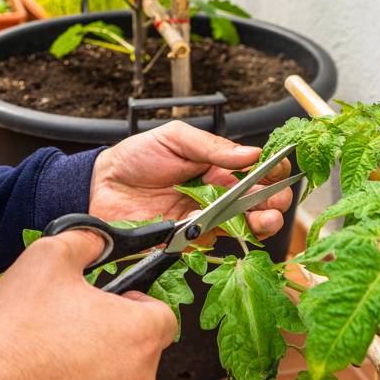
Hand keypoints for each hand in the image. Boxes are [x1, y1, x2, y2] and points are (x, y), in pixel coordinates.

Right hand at [0, 231, 174, 379]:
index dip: (138, 305)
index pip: (163, 316)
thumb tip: (101, 239)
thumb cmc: (17, 323)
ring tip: (55, 354)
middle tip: (75, 324)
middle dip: (115, 336)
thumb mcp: (51, 256)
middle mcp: (137, 379)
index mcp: (138, 333)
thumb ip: (88, 240)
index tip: (111, 303)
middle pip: (141, 352)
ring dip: (98, 369)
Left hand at [88, 120, 292, 239]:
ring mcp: (203, 217)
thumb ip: (211, 147)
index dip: (272, 171)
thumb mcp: (174, 138)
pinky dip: (222, 235)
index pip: (255, 170)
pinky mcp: (188, 238)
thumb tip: (251, 152)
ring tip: (264, 217)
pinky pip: (212, 241)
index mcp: (216, 166)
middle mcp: (215, 194)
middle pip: (256, 201)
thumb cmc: (135, 157)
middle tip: (276, 200)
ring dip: (259, 223)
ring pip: (242, 225)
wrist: (99, 185)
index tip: (279, 171)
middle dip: (274, 201)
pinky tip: (222, 225)